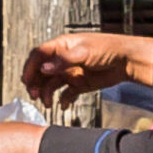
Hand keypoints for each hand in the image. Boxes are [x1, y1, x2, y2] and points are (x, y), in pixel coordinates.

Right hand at [21, 28, 145, 109]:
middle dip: (36, 83)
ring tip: (47, 104)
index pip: (39, 56)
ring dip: (46, 93)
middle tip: (33, 95)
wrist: (127, 61)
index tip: (25, 80)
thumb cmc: (106, 49)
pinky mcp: (80, 84)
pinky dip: (63, 100)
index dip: (30, 67)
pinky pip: (67, 93)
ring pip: (52, 84)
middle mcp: (63, 60)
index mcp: (60, 46)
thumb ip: (63, 61)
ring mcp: (71, 72)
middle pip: (42, 72)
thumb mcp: (83, 52)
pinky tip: (62, 106)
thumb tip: (44, 69)